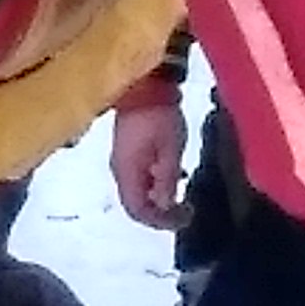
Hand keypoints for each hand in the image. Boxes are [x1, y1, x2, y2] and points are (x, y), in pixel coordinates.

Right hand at [113, 89, 187, 228]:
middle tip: (185, 212)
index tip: (183, 219)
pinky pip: (139, 177)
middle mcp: (120, 170)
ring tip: (181, 196)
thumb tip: (165, 206)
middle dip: (160, 213)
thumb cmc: (159, 115)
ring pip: (138, 191)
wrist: (145, 84)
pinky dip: (154, 184)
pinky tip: (172, 176)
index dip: (159, 221)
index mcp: (127, 172)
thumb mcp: (170, 149)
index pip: (138, 210)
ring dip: (158, 199)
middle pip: (136, 204)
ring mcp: (122, 159)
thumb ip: (166, 180)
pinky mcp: (128, 150)